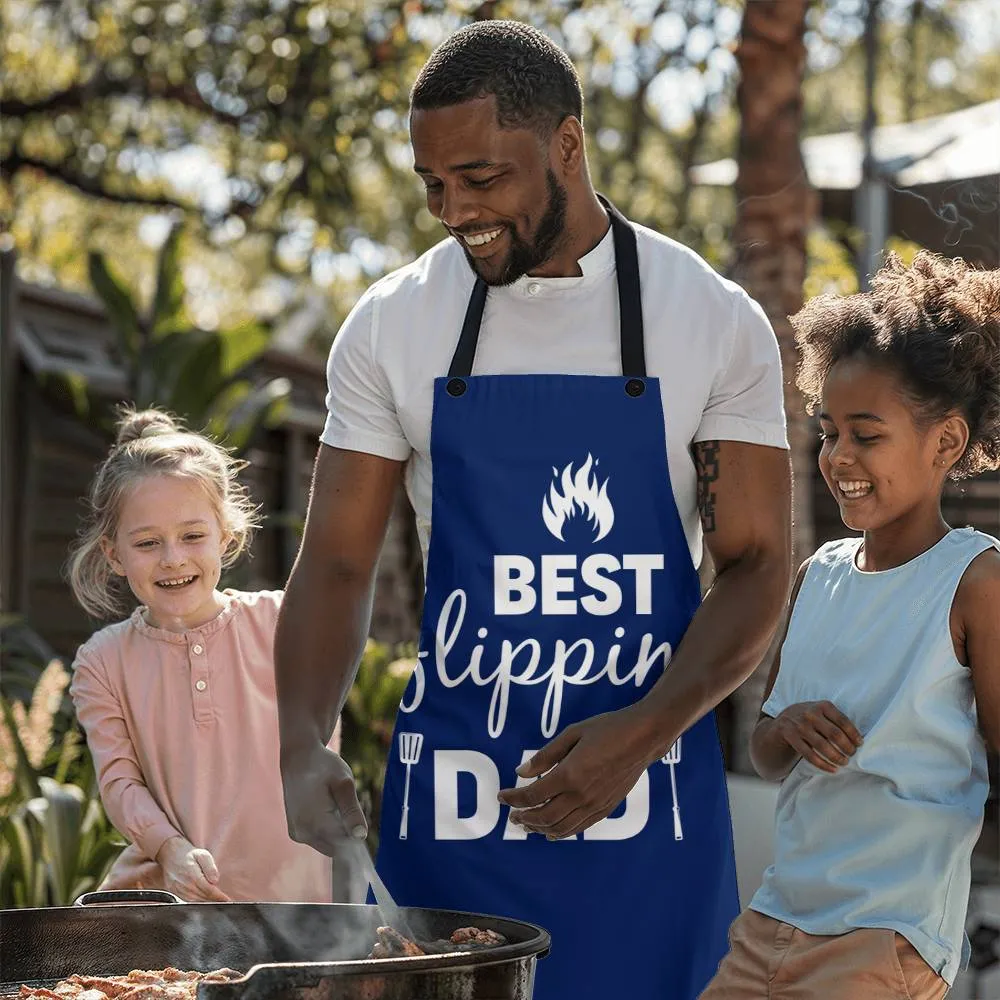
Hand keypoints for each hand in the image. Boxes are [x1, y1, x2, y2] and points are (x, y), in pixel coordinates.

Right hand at [155, 837, 229, 901]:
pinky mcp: (174, 893)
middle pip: (203, 898)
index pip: (209, 890)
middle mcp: (184, 886)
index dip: (219, 897)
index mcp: (192, 876)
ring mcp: (178, 891)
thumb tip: (215, 881)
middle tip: (224, 902)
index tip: (227, 900)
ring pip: (195, 902)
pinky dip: (196, 903)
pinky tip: (204, 901)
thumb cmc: (188, 853)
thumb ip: (210, 867)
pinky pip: (187, 902)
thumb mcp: (202, 854)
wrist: (170, 853)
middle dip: (214, 901)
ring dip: (206, 903)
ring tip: (216, 902)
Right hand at [280, 743, 367, 856]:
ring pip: (328, 844)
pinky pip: (319, 839)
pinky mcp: (295, 833)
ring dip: (337, 830)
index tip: (358, 813)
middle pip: (337, 846)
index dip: (357, 833)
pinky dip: (326, 829)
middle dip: (347, 832)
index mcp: (316, 823)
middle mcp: (304, 834)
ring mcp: (298, 834)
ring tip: (334, 803)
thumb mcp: (344, 783)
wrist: (298, 758)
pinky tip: (326, 807)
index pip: (346, 844)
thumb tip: (361, 836)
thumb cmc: (324, 767)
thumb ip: (352, 811)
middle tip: (345, 804)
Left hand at [497, 708, 653, 838]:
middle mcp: (581, 795)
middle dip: (523, 818)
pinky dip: (561, 832)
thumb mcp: (572, 733)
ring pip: (560, 828)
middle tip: (511, 815)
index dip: (513, 798)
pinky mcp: (605, 809)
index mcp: (569, 774)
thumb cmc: (607, 729)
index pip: (532, 795)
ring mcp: (594, 805)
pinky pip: (578, 827)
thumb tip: (520, 773)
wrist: (643, 737)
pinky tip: (551, 831)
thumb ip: (545, 755)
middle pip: (543, 817)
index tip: (501, 796)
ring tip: (526, 824)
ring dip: (539, 829)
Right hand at [775, 700, 862, 773]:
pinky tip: (832, 769)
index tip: (860, 744)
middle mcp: (810, 714)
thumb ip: (834, 719)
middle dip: (847, 748)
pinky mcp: (791, 737)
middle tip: (852, 754)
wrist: (782, 721)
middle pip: (835, 734)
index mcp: (822, 705)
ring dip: (837, 757)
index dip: (854, 735)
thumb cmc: (808, 717)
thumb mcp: (820, 711)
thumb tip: (856, 738)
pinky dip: (823, 765)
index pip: (843, 721)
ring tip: (844, 762)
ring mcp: (799, 726)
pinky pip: (810, 755)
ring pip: (823, 746)